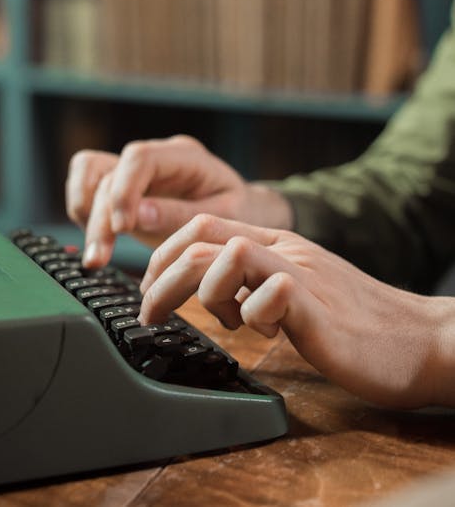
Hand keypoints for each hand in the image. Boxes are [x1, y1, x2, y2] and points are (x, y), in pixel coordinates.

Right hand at [65, 134, 292, 267]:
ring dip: (86, 212)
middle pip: (110, 172)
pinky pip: (88, 185)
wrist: (244, 212)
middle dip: (100, 217)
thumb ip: (180, 216)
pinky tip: (98, 242)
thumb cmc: (240, 213)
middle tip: (99, 259)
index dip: (124, 190)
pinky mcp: (123, 186)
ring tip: (96, 256)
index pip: (139, 157)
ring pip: (90, 173)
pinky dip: (84, 211)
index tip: (122, 227)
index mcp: (184, 156)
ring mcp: (136, 170)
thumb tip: (135, 217)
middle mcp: (155, 157)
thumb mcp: (224, 218)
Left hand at [138, 214, 454, 408]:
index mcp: (276, 245)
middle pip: (202, 237)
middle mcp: (284, 251)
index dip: (164, 253)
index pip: (204, 225)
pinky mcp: (318, 307)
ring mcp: (301, 274)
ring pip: (228, 254)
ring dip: (199, 291)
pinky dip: (250, 314)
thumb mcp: (292, 296)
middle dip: (160, 273)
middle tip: (148, 311)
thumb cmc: (355, 326)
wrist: (418, 340)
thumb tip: (208, 298)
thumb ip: (253, 287)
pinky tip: (259, 334)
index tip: (147, 289)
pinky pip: (271, 295)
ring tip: (204, 323)